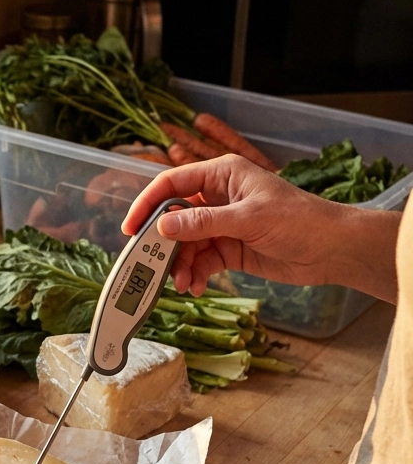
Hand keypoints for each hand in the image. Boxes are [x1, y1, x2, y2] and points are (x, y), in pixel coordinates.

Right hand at [120, 154, 383, 297]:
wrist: (333, 250)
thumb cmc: (299, 221)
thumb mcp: (248, 219)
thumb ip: (203, 223)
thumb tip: (162, 226)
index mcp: (221, 176)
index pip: (171, 184)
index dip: (147, 204)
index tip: (130, 229)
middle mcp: (217, 198)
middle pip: (174, 218)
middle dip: (162, 244)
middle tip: (149, 266)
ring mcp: (221, 225)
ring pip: (185, 244)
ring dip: (179, 265)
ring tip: (182, 284)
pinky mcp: (229, 249)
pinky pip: (200, 261)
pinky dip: (195, 275)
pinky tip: (196, 287)